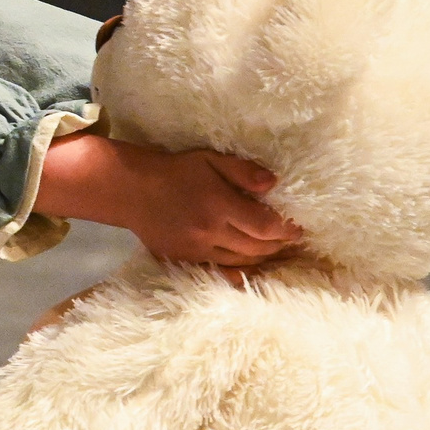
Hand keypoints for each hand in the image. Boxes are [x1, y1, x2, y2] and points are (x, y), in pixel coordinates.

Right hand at [33, 135, 305, 268]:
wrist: (131, 190)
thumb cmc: (175, 170)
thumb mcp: (210, 159)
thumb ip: (243, 171)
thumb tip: (274, 184)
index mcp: (219, 206)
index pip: (264, 227)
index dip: (286, 230)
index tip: (298, 228)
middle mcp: (210, 232)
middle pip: (256, 248)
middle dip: (279, 246)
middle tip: (294, 241)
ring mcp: (197, 250)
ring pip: (241, 262)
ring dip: (264, 259)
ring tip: (277, 252)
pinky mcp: (186, 260)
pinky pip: (221, 269)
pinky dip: (241, 269)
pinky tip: (252, 266)